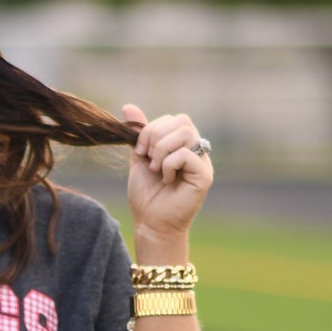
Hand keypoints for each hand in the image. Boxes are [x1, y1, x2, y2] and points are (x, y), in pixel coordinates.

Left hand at [122, 104, 212, 251]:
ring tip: (156, 169)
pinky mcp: (204, 176)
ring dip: (162, 149)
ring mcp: (203, 163)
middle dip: (156, 136)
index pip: (173, 119)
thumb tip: (128, 107)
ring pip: (186, 134)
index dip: (152, 129)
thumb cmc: (146, 195)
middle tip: (147, 159)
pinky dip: (169, 164)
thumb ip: (139, 134)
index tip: (140, 151)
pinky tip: (166, 179)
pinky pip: (187, 154)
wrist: (150, 224)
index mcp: (183, 145)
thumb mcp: (139, 158)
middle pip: (182, 121)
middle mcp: (197, 151)